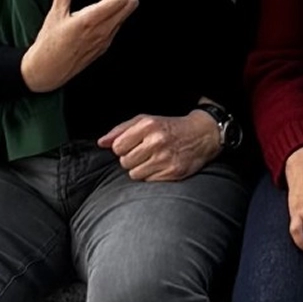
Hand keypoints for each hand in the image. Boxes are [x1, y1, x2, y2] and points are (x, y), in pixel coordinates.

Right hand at [19, 0, 138, 93]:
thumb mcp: (54, 17)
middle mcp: (102, 32)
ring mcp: (105, 40)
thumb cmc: (49, 49)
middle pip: (129, 7)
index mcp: (90, 21)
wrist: (47, 72)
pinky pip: (117, 25)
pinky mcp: (103, 45)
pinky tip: (107, 4)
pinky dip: (118, 11)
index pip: (119, 0)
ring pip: (125, 16)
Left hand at [99, 111, 219, 181]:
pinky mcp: (173, 172)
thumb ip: (121, 130)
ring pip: (135, 174)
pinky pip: (149, 181)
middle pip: (125, 162)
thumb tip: (101, 142)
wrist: (201, 135)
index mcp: (147, 125)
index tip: (132, 146)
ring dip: (141, 169)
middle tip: (145, 153)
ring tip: (153, 160)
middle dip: (132, 159)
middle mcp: (156, 141)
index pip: (117, 147)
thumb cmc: (169, 128)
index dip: (122, 148)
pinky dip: (152, 176)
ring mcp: (165, 158)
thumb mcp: (145, 120)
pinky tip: (161, 166)